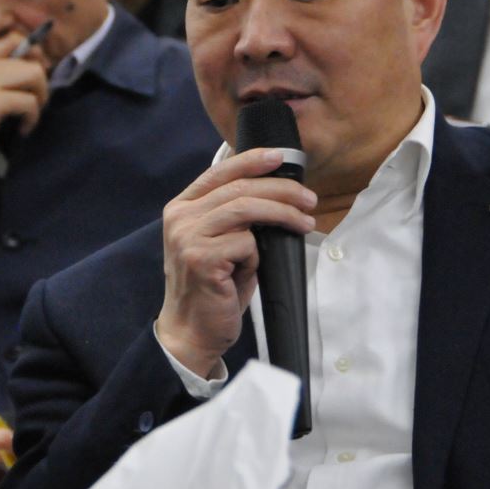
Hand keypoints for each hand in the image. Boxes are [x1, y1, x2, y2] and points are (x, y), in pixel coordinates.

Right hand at [0, 31, 48, 173]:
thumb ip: (1, 73)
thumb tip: (41, 65)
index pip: (16, 39)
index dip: (34, 56)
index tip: (33, 79)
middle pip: (33, 64)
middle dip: (41, 87)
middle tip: (34, 105)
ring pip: (35, 77)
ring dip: (40, 100)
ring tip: (29, 116)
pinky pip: (30, 102)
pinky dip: (32, 118)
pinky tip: (22, 128)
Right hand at [155, 148, 316, 377]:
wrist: (192, 331)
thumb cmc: (213, 287)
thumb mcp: (221, 243)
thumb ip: (236, 216)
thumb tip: (278, 192)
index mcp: (182, 207)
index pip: (219, 171)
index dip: (252, 160)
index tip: (281, 157)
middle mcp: (180, 217)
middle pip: (239, 188)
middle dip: (281, 190)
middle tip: (309, 200)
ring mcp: (187, 237)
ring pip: (246, 209)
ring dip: (283, 214)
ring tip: (306, 223)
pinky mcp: (200, 259)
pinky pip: (245, 243)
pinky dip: (257, 255)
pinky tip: (252, 270)